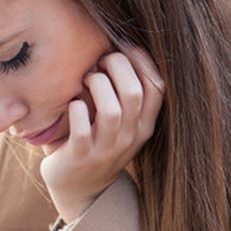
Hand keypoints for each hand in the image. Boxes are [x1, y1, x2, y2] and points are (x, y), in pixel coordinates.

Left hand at [39, 44, 164, 222]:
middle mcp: (131, 137)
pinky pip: (81, 130)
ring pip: (112, 111)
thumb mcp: (120, 120)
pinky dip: (76, 110)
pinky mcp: (81, 158)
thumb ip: (123, 91)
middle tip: (100, 61)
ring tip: (86, 79)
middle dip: (117, 67)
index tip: (123, 44)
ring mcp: (107, 149)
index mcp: (144, 124)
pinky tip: (73, 104)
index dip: (143, 60)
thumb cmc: (97, 140)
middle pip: (135, 92)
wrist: (80, 188)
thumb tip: (117, 42)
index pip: (158, 87)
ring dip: (97, 86)